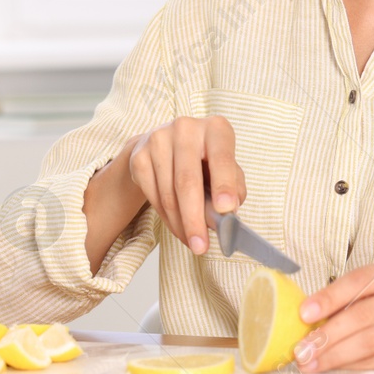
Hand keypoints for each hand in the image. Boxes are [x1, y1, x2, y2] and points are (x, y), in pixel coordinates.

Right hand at [127, 115, 245, 255]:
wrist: (166, 145)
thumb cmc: (205, 160)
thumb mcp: (226, 168)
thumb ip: (234, 188)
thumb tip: (227, 212)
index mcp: (215, 128)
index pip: (221, 158)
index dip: (224, 184)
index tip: (226, 209)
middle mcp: (186, 128)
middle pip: (187, 181)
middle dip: (195, 218)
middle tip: (202, 245)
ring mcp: (158, 140)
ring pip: (168, 194)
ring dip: (181, 224)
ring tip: (193, 242)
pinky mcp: (140, 156)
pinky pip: (153, 197)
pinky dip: (167, 219)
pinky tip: (179, 228)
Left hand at [293, 258, 373, 373]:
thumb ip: (357, 298)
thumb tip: (310, 317)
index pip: (359, 280)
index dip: (328, 297)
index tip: (303, 313)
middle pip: (361, 314)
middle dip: (326, 334)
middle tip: (302, 348)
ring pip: (368, 341)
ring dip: (335, 354)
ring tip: (311, 362)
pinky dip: (352, 364)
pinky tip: (335, 366)